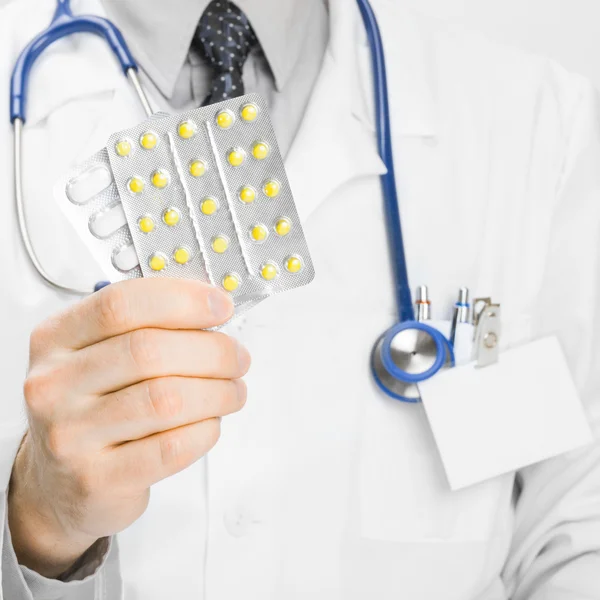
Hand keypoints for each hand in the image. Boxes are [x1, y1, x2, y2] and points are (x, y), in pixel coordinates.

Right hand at [8, 279, 249, 577]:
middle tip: (238, 358)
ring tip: (233, 391)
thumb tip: (212, 307)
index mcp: (55, 340)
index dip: (183, 300)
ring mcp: (70, 436)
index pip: (121, 304)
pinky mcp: (97, 480)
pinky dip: (205, 430)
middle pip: (149, 350)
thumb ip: (147, 326)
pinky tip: (210, 423)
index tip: (221, 306)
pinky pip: (171, 447)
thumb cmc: (92, 409)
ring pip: (166, 400)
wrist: (58, 484)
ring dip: (218, 392)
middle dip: (212, 351)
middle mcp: (53, 385)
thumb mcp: (98, 355)